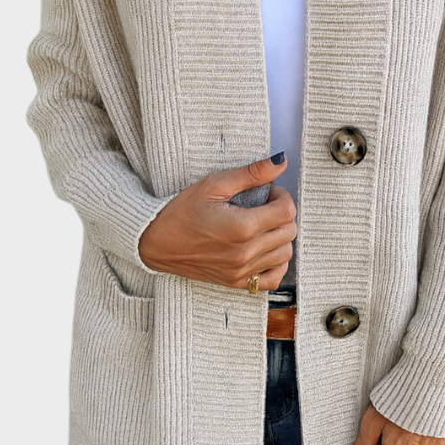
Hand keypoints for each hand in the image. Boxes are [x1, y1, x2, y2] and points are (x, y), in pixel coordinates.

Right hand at [138, 154, 296, 290]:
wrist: (156, 242)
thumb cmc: (181, 212)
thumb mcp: (214, 185)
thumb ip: (251, 174)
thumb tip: (280, 162)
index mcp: (242, 227)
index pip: (287, 210)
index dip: (281, 195)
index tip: (267, 192)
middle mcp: (245, 252)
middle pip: (289, 231)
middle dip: (281, 213)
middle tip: (263, 206)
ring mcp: (242, 271)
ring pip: (285, 253)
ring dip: (280, 236)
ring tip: (261, 226)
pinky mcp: (236, 282)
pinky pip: (273, 278)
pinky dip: (275, 263)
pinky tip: (263, 249)